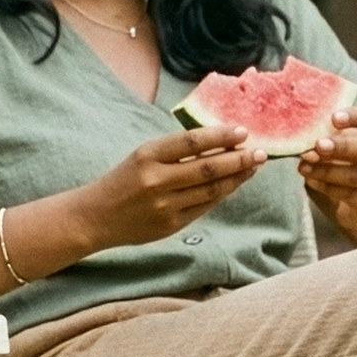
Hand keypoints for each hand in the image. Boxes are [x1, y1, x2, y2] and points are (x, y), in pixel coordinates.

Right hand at [76, 124, 264, 248]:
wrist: (96, 216)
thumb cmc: (123, 180)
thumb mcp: (143, 156)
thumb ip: (176, 151)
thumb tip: (219, 142)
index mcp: (147, 155)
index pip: (192, 142)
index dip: (221, 136)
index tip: (243, 132)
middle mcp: (156, 180)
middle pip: (208, 168)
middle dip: (239, 159)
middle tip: (261, 152)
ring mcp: (164, 205)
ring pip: (211, 190)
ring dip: (237, 177)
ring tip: (253, 167)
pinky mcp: (171, 225)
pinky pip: (204, 206)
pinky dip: (222, 193)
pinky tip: (234, 183)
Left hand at [298, 106, 356, 239]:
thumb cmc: (347, 165)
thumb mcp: (342, 147)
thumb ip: (330, 140)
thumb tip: (306, 145)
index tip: (334, 118)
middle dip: (343, 147)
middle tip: (318, 145)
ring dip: (327, 170)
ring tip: (304, 166)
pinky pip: (349, 194)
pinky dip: (326, 186)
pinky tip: (310, 180)